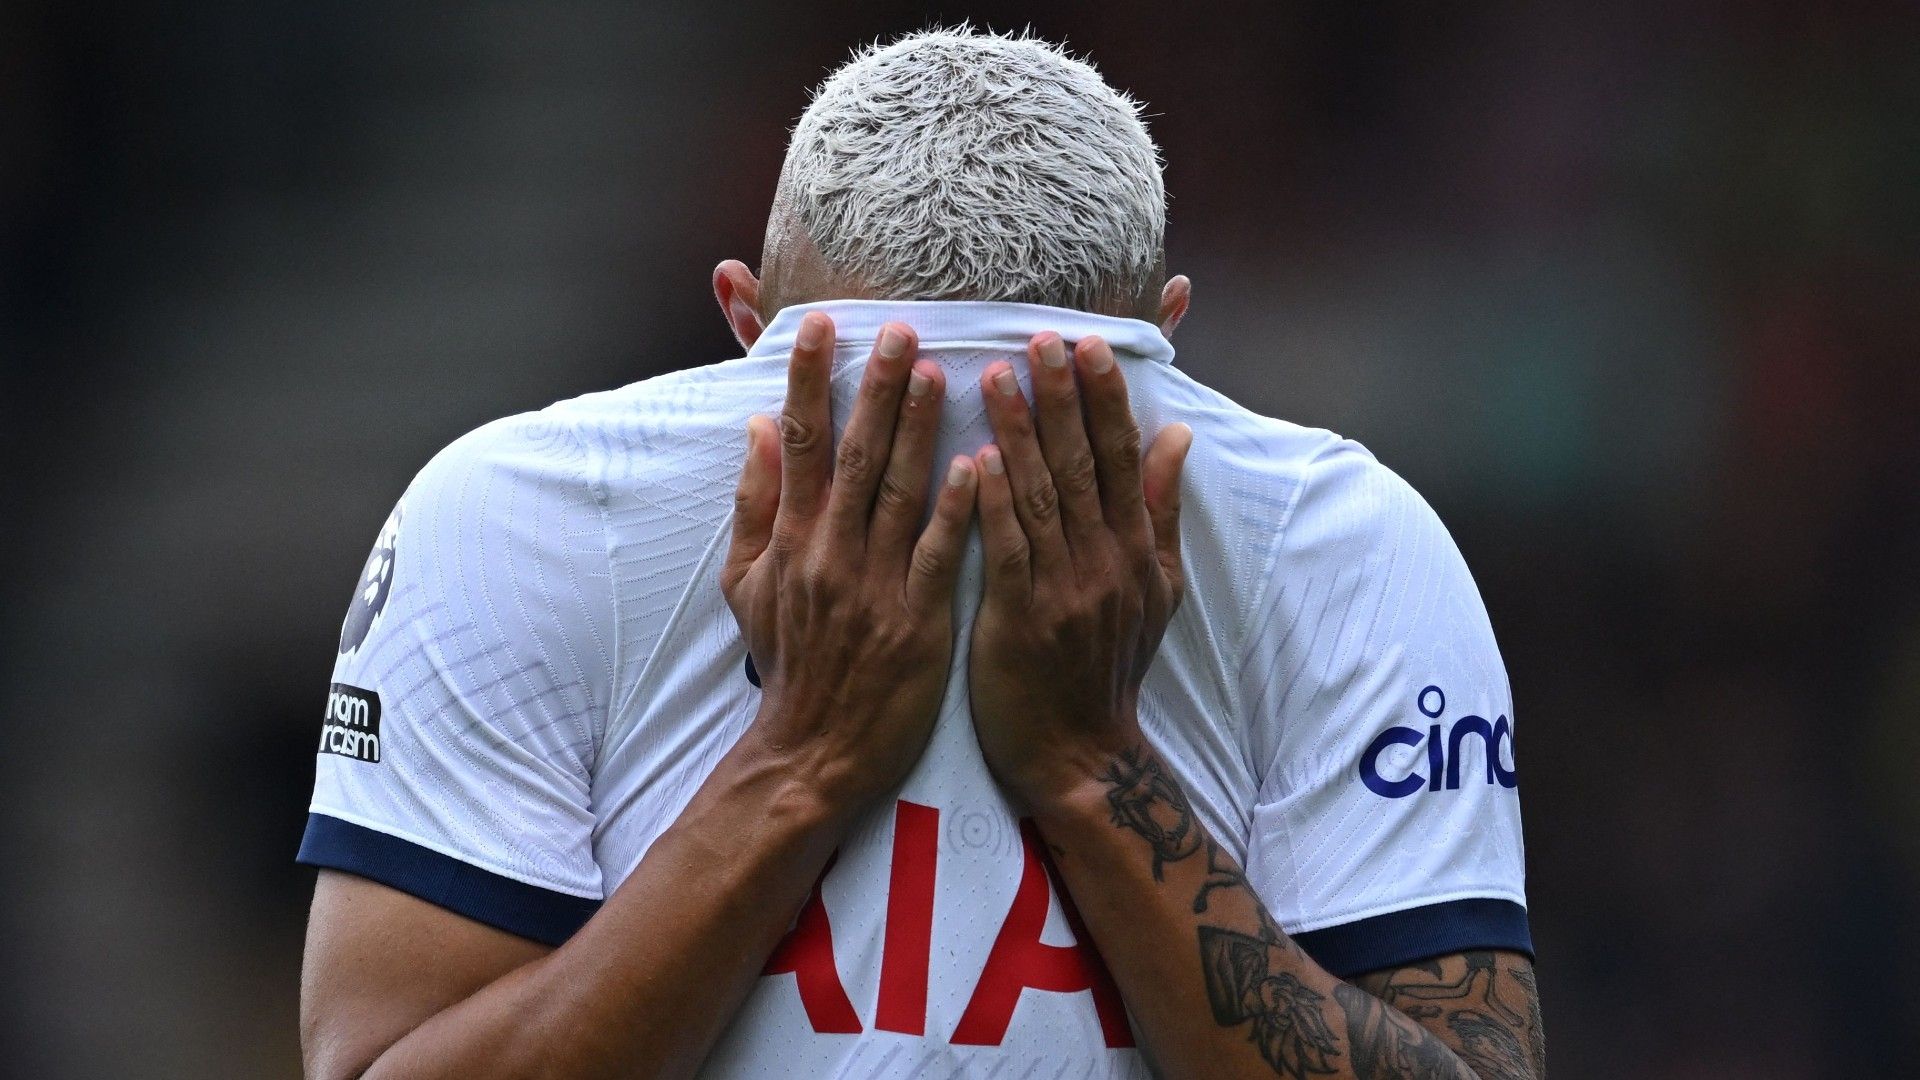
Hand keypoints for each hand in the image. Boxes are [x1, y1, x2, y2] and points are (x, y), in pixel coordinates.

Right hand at [722, 314, 977, 817]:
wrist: (812, 750)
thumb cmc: (789, 661)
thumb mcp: (746, 584)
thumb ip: (754, 504)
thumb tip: (760, 428)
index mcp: (790, 539)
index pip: (798, 443)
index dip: (810, 381)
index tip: (824, 326)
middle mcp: (828, 553)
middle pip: (852, 454)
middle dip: (877, 387)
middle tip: (902, 328)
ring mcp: (873, 586)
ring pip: (897, 493)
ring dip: (918, 430)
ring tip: (940, 372)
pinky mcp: (916, 620)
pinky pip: (937, 555)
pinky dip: (955, 509)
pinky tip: (976, 464)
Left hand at [967, 332, 1192, 805]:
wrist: (1082, 754)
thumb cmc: (1108, 668)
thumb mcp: (1157, 590)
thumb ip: (1162, 510)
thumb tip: (1179, 435)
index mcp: (1136, 549)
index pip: (1123, 457)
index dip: (1106, 398)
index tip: (1089, 345)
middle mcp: (1107, 562)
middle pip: (1083, 464)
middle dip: (1062, 397)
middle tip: (1041, 339)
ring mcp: (1065, 590)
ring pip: (1041, 497)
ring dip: (1018, 434)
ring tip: (994, 377)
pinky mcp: (1022, 619)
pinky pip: (1007, 549)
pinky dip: (991, 502)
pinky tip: (973, 458)